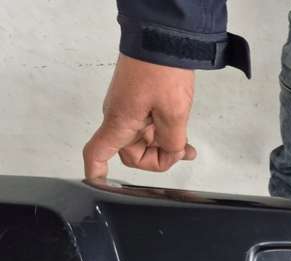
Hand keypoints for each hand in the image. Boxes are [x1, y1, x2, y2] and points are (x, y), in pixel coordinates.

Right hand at [83, 54, 197, 179]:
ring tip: (187, 146)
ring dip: (165, 146)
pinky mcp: (139, 101)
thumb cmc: (162, 70)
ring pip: (145, 141)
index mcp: (120, 122)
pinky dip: (165, 134)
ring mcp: (129, 108)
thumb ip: (171, 142)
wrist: (164, 37)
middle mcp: (119, 117)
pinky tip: (183, 137)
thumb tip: (171, 153)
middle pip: (133, 153)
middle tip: (181, 152)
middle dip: (158, 158)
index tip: (99, 187)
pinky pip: (150, 126)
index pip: (97, 153)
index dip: (96, 174)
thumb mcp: (174, 113)